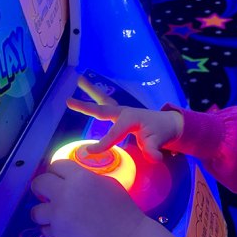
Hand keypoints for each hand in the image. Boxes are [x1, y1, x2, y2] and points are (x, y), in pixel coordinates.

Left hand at [30, 159, 179, 236]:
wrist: (126, 236)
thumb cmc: (123, 208)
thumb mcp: (108, 183)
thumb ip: (87, 178)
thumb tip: (74, 179)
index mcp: (79, 177)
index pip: (56, 165)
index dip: (57, 171)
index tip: (59, 177)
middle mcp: (64, 193)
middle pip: (39, 183)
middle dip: (42, 187)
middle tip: (48, 193)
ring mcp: (58, 215)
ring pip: (35, 210)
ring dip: (43, 211)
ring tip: (53, 215)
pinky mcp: (58, 233)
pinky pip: (44, 229)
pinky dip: (52, 229)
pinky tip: (62, 229)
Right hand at [66, 77, 183, 162]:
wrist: (168, 123)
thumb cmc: (162, 132)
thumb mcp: (159, 142)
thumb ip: (154, 150)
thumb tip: (154, 158)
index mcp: (130, 119)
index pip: (113, 133)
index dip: (102, 143)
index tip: (89, 152)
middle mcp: (124, 112)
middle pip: (102, 108)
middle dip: (85, 106)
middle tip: (68, 101)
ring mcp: (122, 111)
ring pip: (103, 101)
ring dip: (91, 91)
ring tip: (79, 79)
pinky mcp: (121, 114)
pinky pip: (106, 106)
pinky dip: (96, 99)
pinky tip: (86, 96)